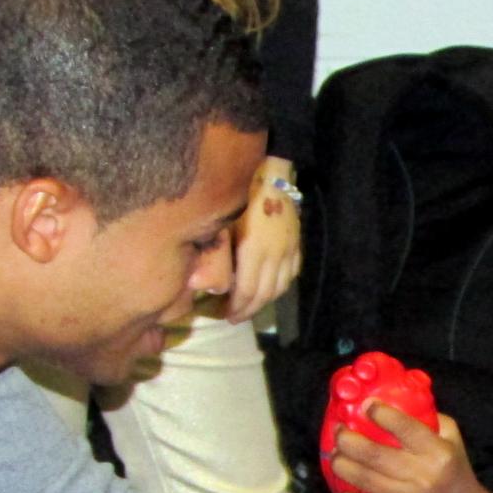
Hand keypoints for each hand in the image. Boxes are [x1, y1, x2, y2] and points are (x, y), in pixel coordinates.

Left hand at [228, 156, 301, 322]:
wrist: (270, 175)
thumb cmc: (240, 195)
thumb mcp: (222, 223)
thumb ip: (214, 253)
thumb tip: (196, 283)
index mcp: (254, 251)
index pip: (247, 292)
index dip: (235, 307)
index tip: (223, 315)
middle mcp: (275, 256)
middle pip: (264, 295)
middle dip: (248, 309)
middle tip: (233, 317)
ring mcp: (288, 251)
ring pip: (279, 288)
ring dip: (264, 302)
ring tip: (250, 307)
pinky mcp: (296, 245)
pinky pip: (291, 275)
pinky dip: (280, 287)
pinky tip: (269, 290)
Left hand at [333, 407, 486, 492]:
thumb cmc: (453, 469)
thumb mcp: (452, 439)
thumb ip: (428, 418)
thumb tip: (396, 398)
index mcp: (437, 452)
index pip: (405, 429)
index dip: (382, 414)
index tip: (367, 405)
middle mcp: (422, 475)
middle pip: (375, 455)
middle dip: (349, 440)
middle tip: (339, 431)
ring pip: (364, 479)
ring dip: (342, 464)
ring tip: (335, 454)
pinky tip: (341, 487)